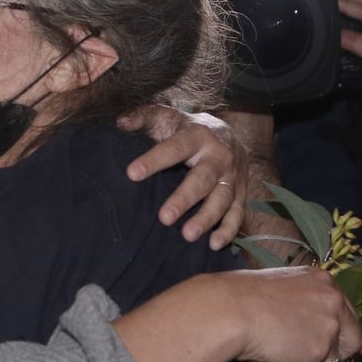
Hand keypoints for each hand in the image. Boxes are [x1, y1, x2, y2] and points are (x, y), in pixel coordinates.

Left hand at [120, 106, 245, 249]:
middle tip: (164, 218)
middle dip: (184, 198)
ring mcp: (233, 175)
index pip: (174, 148)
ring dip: (207, 218)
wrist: (227, 132)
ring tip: (187, 235)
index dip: (153, 160)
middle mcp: (219, 155)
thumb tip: (120, 122)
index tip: (131, 174)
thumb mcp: (166, 117)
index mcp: (197, 135)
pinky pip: (238, 212)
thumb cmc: (186, 128)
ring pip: (222, 198)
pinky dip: (229, 229)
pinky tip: (214, 244)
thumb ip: (144, 118)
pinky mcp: (241, 191)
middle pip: (203, 179)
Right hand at [219, 267, 361, 361]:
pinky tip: (275, 355)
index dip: (334, 328)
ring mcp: (329, 326)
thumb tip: (301, 322)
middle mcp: (334, 301)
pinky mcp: (318, 351)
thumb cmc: (241, 295)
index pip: (344, 311)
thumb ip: (300, 301)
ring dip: (311, 361)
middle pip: (353, 338)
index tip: (320, 338)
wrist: (230, 310)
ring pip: (331, 358)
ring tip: (281, 352)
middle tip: (312, 358)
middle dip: (336, 352)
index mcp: (323, 280)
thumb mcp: (279, 286)